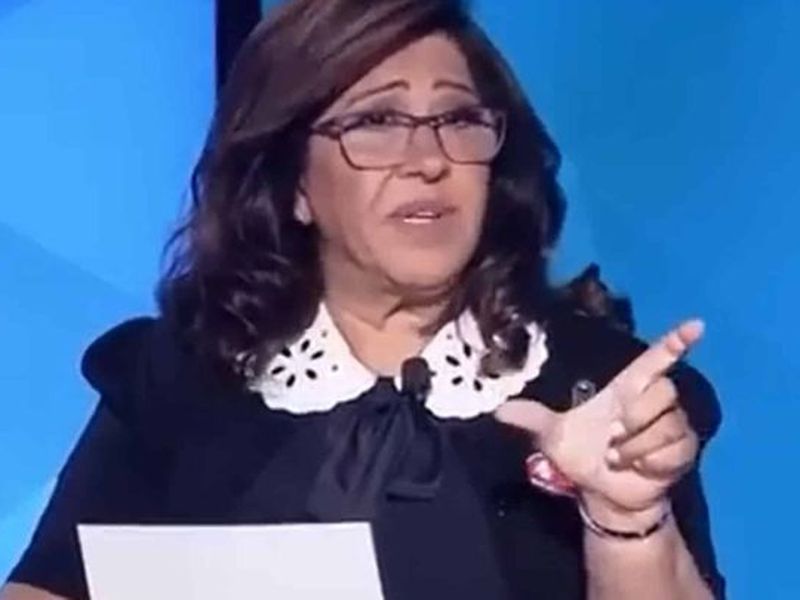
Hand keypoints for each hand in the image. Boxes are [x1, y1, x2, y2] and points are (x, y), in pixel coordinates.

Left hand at [495, 320, 703, 514]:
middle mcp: (653, 403)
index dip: (675, 341)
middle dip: (636, 416)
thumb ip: (529, 418)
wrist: (602, 494)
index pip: (657, 358)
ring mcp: (672, 426)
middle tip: (613, 437)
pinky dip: (649, 460)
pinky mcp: (682, 450)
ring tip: (618, 457)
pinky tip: (639, 468)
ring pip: (666, 423)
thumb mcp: (552, 436)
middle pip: (663, 390)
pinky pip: (673, 448)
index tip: (696, 325)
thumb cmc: (583, 455)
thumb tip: (496, 409)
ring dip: (636, 445)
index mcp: (627, 388)